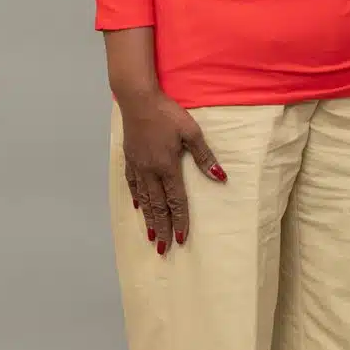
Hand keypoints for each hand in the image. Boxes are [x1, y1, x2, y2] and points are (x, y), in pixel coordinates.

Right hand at [118, 88, 225, 253]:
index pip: (176, 200)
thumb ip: (204, 156)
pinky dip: (136, 198)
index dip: (180, 220)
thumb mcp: (192, 132)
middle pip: (158, 206)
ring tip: (152, 237)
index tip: (181, 239)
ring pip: (144, 199)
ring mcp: (138, 166)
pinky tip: (138, 207)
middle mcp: (151, 171)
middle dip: (163, 229)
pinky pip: (132, 184)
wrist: (138, 99)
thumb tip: (220, 176)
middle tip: (163, 249)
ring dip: (149, 220)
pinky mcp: (129, 159)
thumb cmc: (167, 113)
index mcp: (167, 167)